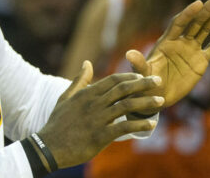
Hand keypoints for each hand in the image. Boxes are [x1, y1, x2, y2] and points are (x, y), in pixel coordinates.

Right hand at [37, 61, 163, 168]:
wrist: (49, 146)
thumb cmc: (57, 122)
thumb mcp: (65, 98)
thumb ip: (79, 81)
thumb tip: (87, 63)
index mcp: (86, 94)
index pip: (112, 80)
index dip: (129, 76)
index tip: (142, 76)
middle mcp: (93, 104)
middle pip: (123, 89)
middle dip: (143, 84)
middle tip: (159, 82)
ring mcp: (97, 119)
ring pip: (127, 106)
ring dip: (146, 103)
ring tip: (160, 102)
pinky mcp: (101, 135)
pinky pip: (125, 127)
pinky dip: (140, 125)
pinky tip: (151, 125)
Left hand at [125, 0, 209, 109]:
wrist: (156, 96)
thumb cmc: (145, 83)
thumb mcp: (142, 74)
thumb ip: (139, 64)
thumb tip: (129, 54)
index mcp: (166, 42)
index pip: (178, 23)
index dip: (188, 14)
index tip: (198, 3)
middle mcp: (179, 42)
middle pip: (194, 23)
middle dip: (205, 10)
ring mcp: (190, 50)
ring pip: (204, 30)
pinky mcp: (200, 60)